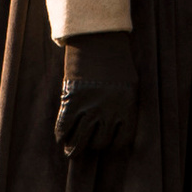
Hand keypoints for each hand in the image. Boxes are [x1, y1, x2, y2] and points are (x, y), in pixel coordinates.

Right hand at [55, 29, 138, 156]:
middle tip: (87, 143)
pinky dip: (61, 136)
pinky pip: (64, 127)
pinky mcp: (71, 102)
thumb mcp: (129, 85)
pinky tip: (62, 138)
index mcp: (127, 109)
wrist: (99, 41)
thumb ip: (124, 107)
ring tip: (71, 150)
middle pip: (100, 143)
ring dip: (75, 147)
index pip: (121, 140)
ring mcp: (89, 108)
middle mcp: (109, 112)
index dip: (112, 144)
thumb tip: (119, 125)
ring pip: (81, 140)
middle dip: (94, 144)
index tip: (107, 143)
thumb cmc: (116, 61)